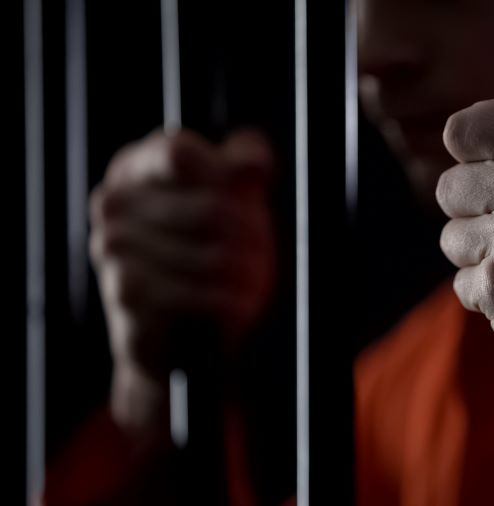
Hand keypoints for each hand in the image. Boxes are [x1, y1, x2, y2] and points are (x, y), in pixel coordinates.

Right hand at [90, 129, 275, 433]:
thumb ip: (246, 167)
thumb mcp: (237, 200)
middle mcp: (113, 202)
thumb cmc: (214, 251)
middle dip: (250, 236)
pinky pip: (198, 294)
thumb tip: (254, 164)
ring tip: (248, 283)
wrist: (183, 333)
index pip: (181, 151)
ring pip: (213, 256)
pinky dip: (228, 304)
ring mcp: (112, 247)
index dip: (224, 175)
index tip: (245, 198)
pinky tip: (235, 308)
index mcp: (138, 166)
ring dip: (246, 275)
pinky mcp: (125, 293)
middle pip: (213, 209)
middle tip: (258, 253)